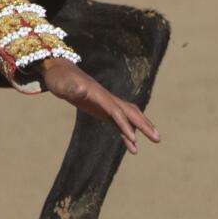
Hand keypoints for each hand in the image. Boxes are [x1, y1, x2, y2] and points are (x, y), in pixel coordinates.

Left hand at [36, 56, 159, 153]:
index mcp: (99, 95)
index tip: (133, 138)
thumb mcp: (62, 84)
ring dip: (142, 127)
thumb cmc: (60, 79)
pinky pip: (119, 123)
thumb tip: (80, 90)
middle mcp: (107, 99)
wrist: (59, 72)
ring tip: (155, 139)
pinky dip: (126, 133)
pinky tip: (132, 146)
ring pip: (129, 116)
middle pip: (130, 112)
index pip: (115, 111)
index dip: (124, 124)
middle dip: (144, 124)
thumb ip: (71, 88)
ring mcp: (106, 104)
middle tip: (157, 138)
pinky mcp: (102, 110)